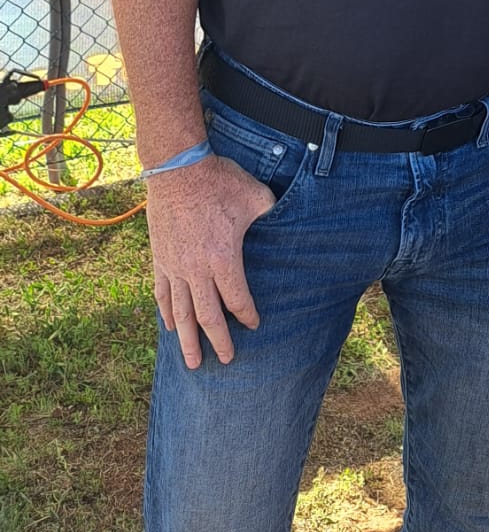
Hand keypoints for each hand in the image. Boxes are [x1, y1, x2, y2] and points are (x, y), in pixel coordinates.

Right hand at [145, 154, 274, 366]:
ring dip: (188, 340)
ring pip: (181, 313)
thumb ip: (271, 213)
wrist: (177, 168)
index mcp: (224, 259)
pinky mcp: (160, 258)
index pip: (237, 300)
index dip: (247, 315)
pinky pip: (162, 293)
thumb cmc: (219, 181)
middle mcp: (197, 270)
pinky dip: (167, 313)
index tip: (253, 325)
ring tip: (193, 363)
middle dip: (219, 341)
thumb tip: (286, 217)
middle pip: (209, 316)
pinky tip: (170, 327)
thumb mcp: (256, 195)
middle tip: (227, 361)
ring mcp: (175, 266)